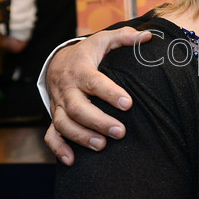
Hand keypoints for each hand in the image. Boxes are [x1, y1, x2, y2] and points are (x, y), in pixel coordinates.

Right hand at [45, 27, 150, 164]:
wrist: (58, 63)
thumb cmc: (88, 53)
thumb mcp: (104, 40)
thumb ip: (124, 37)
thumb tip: (147, 37)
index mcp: (81, 70)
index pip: (94, 82)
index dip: (110, 93)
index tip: (128, 104)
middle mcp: (67, 89)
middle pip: (77, 108)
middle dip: (98, 121)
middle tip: (120, 132)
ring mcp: (58, 105)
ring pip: (64, 124)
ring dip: (81, 137)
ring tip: (102, 146)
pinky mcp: (55, 117)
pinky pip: (51, 135)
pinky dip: (58, 149)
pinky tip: (72, 161)